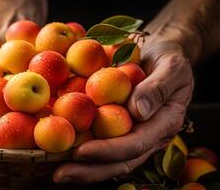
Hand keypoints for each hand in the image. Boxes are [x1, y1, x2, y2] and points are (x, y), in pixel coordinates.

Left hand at [53, 42, 193, 182]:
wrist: (159, 51)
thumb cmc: (168, 57)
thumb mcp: (171, 67)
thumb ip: (158, 87)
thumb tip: (137, 111)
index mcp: (163, 124)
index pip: (135, 145)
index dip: (108, 151)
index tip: (80, 152)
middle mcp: (147, 134)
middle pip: (119, 161)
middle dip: (90, 170)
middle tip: (60, 175)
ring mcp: (132, 132)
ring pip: (108, 158)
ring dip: (82, 167)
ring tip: (56, 172)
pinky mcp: (118, 126)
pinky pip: (99, 140)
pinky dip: (80, 147)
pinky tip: (58, 151)